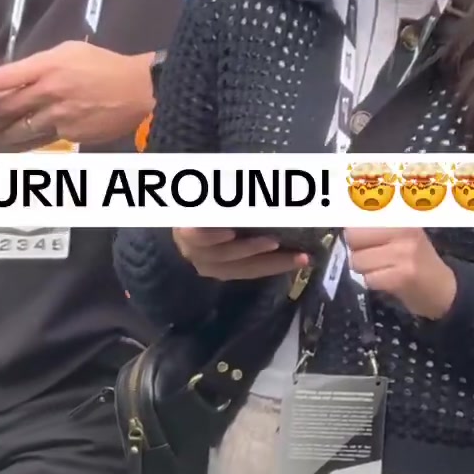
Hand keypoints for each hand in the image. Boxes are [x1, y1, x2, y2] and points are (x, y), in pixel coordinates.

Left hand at [0, 41, 153, 147]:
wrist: (137, 90)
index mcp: (49, 66)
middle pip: (4, 108)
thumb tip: (14, 79)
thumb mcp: (69, 52)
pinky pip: (36, 141)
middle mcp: (49, 92)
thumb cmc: (102, 65)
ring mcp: (58, 117)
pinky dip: (18, 144)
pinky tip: (3, 147)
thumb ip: (40, 65)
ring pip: (16, 131)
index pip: (7, 76)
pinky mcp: (67, 136)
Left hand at [173, 227, 308, 280]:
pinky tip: (230, 232)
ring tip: (270, 241)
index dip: (280, 267)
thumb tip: (289, 225)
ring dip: (247, 249)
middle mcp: (207, 263)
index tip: (306, 259)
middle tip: (297, 253)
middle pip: (242, 267)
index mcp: (221, 265)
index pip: (255, 270)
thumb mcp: (229, 228)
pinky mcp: (181, 233)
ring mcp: (193, 250)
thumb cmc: (204, 217)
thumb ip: (252, 232)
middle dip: (271, 262)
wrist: (168, 203)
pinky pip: (199, 237)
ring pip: (223, 255)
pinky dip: (215, 236)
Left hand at [344, 224, 457, 320]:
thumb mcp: (404, 236)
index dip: (353, 230)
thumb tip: (346, 228)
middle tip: (369, 256)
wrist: (445, 290)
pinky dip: (373, 283)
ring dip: (364, 270)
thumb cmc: (419, 261)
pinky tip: (387, 281)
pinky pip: (368, 279)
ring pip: (358, 260)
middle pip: (354, 237)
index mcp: (400, 219)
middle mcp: (402, 232)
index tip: (356, 238)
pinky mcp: (400, 278)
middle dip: (355, 250)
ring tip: (381, 269)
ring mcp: (402, 255)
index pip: (361, 217)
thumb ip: (378, 229)